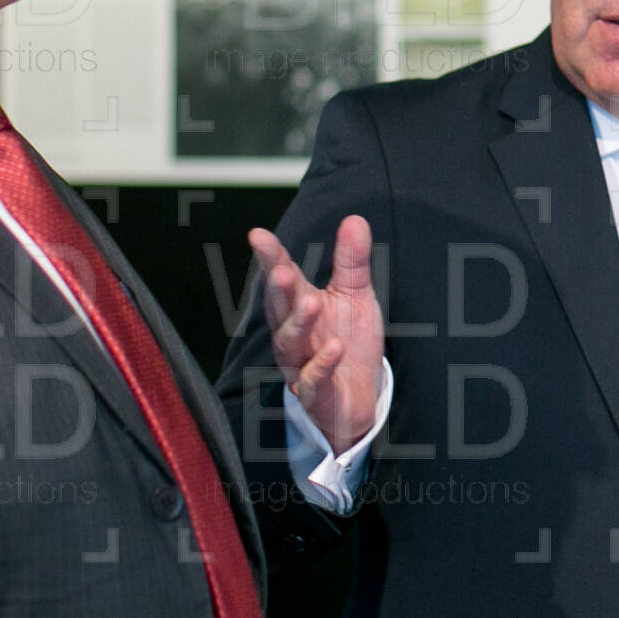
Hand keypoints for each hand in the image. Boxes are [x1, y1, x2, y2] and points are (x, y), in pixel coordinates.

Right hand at [249, 216, 384, 452]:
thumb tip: (354, 219)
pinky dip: (322, 365)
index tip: (258, 236)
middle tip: (281, 269)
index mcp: (298, 305)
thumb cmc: (349, 341)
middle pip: (279, 310)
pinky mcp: (316, 394)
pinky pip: (314, 380)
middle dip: (278, 290)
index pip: (282, 278)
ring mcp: (300, 365)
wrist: (360, 397)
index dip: (270, 257)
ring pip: (289, 344)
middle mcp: (292, 334)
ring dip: (298, 324)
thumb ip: (352, 261)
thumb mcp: (356, 296)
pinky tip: (335, 349)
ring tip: (311, 304)